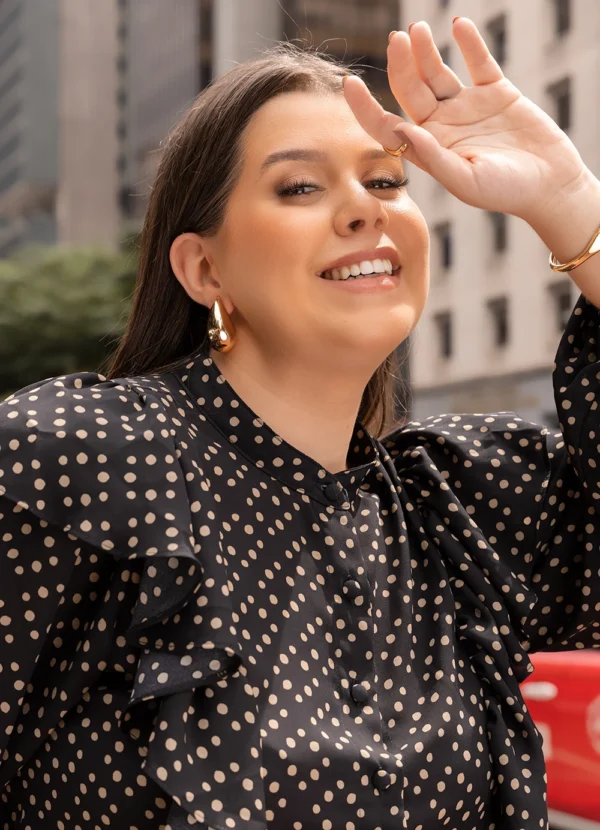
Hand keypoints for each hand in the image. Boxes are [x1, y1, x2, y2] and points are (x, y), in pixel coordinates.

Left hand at [343, 18, 589, 223]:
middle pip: (410, 90)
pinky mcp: (495, 91)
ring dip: (425, 51)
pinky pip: (478, 61)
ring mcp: (467, 106)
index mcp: (428, 149)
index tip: (349, 83)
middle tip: (397, 40)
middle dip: (400, 65)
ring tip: (416, 30)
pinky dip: (469, 42)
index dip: (365, 107)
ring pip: (437, 72)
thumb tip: (400, 127)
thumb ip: (433, 156)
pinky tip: (458, 26)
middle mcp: (442, 125)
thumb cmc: (505, 192)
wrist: (549, 184)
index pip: (386, 125)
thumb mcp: (466, 180)